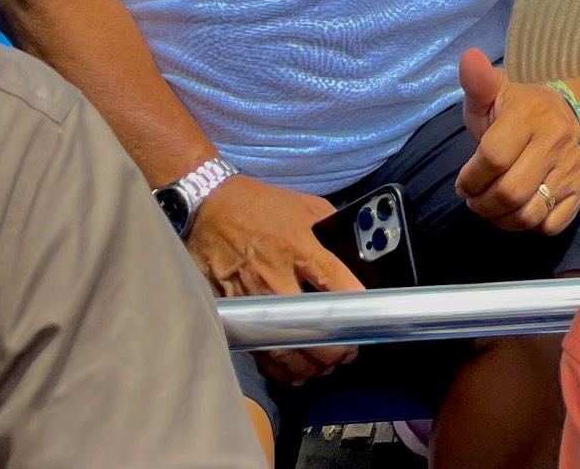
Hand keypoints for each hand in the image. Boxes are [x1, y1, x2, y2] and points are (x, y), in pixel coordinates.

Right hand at [187, 173, 361, 380]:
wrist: (212, 209)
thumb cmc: (264, 208)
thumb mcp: (308, 207)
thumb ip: (332, 231)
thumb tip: (357, 252)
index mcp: (298, 246)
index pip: (334, 283)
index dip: (355, 306)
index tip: (367, 320)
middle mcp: (274, 276)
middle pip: (308, 325)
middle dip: (333, 347)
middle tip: (348, 352)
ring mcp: (251, 299)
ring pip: (282, 347)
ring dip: (308, 364)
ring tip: (326, 366)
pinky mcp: (233, 313)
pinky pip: (258, 349)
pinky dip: (279, 367)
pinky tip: (296, 372)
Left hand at [456, 50, 579, 235]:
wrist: (560, 110)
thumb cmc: (514, 107)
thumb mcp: (491, 92)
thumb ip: (477, 81)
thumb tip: (468, 57)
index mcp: (530, 114)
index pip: (493, 159)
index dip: (470, 178)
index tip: (463, 182)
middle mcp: (556, 140)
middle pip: (510, 193)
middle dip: (482, 204)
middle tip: (474, 199)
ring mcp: (572, 166)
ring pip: (530, 214)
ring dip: (502, 220)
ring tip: (493, 207)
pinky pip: (552, 225)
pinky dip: (530, 225)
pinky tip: (520, 209)